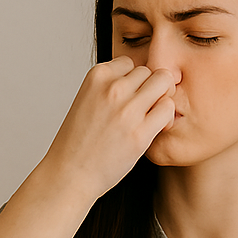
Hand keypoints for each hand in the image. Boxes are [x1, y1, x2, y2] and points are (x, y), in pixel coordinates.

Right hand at [42, 56, 177, 200]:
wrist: (70, 174)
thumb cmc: (78, 143)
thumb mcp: (87, 101)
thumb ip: (110, 87)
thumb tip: (142, 81)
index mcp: (96, 77)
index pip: (129, 63)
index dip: (133, 82)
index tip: (127, 100)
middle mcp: (112, 89)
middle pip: (149, 72)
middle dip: (149, 89)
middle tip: (143, 110)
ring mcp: (127, 110)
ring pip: (163, 84)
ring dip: (161, 100)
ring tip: (150, 119)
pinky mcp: (140, 133)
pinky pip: (167, 109)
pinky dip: (166, 118)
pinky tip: (156, 130)